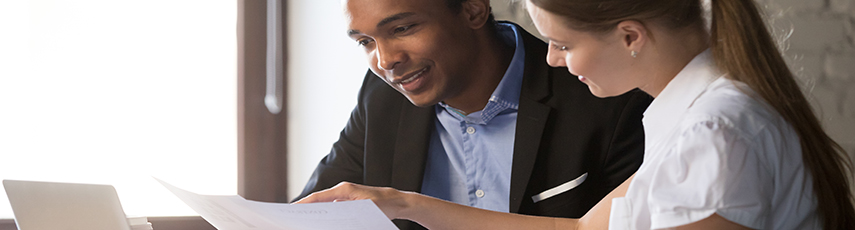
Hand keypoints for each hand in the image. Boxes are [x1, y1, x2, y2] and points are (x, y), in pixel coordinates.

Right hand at [293, 182, 413, 219]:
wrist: (397, 202)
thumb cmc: (383, 205)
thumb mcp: (365, 209)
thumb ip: (346, 210)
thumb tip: (331, 212)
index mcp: (344, 189)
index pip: (319, 197)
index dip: (304, 203)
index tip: (293, 209)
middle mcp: (343, 190)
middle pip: (319, 200)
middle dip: (306, 208)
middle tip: (294, 217)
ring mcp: (346, 195)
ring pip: (326, 204)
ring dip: (316, 211)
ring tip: (304, 220)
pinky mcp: (349, 201)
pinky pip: (333, 207)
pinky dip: (326, 213)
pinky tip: (323, 222)